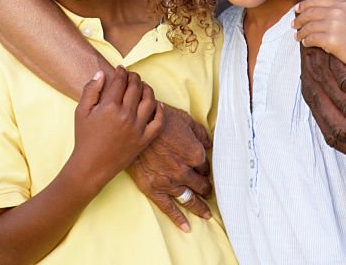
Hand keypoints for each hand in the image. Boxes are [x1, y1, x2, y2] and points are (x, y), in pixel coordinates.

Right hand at [71, 68, 162, 193]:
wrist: (91, 167)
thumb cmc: (84, 138)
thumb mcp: (81, 111)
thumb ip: (91, 90)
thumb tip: (102, 73)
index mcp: (109, 106)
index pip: (121, 81)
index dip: (121, 72)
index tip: (121, 69)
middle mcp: (126, 115)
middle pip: (136, 87)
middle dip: (134, 77)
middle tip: (132, 76)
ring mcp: (137, 128)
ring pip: (149, 100)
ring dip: (147, 89)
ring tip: (143, 86)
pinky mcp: (144, 140)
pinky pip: (158, 122)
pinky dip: (160, 110)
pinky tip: (156, 104)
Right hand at [127, 103, 212, 231]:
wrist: (136, 125)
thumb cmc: (161, 118)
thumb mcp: (185, 119)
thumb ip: (200, 133)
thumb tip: (209, 144)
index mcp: (195, 154)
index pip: (205, 166)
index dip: (205, 168)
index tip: (204, 170)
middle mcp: (185, 171)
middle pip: (200, 184)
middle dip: (206, 188)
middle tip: (209, 193)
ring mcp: (169, 182)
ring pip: (189, 199)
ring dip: (199, 207)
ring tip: (206, 214)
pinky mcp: (154, 189)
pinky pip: (169, 208)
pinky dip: (179, 219)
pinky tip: (187, 227)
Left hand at [294, 0, 345, 80]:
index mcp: (345, 5)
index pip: (318, 0)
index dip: (304, 5)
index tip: (297, 9)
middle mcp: (339, 12)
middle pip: (310, 12)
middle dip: (299, 18)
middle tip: (293, 24)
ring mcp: (335, 26)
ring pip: (309, 26)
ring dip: (300, 31)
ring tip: (297, 36)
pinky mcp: (332, 41)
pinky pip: (312, 39)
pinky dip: (306, 41)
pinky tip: (305, 43)